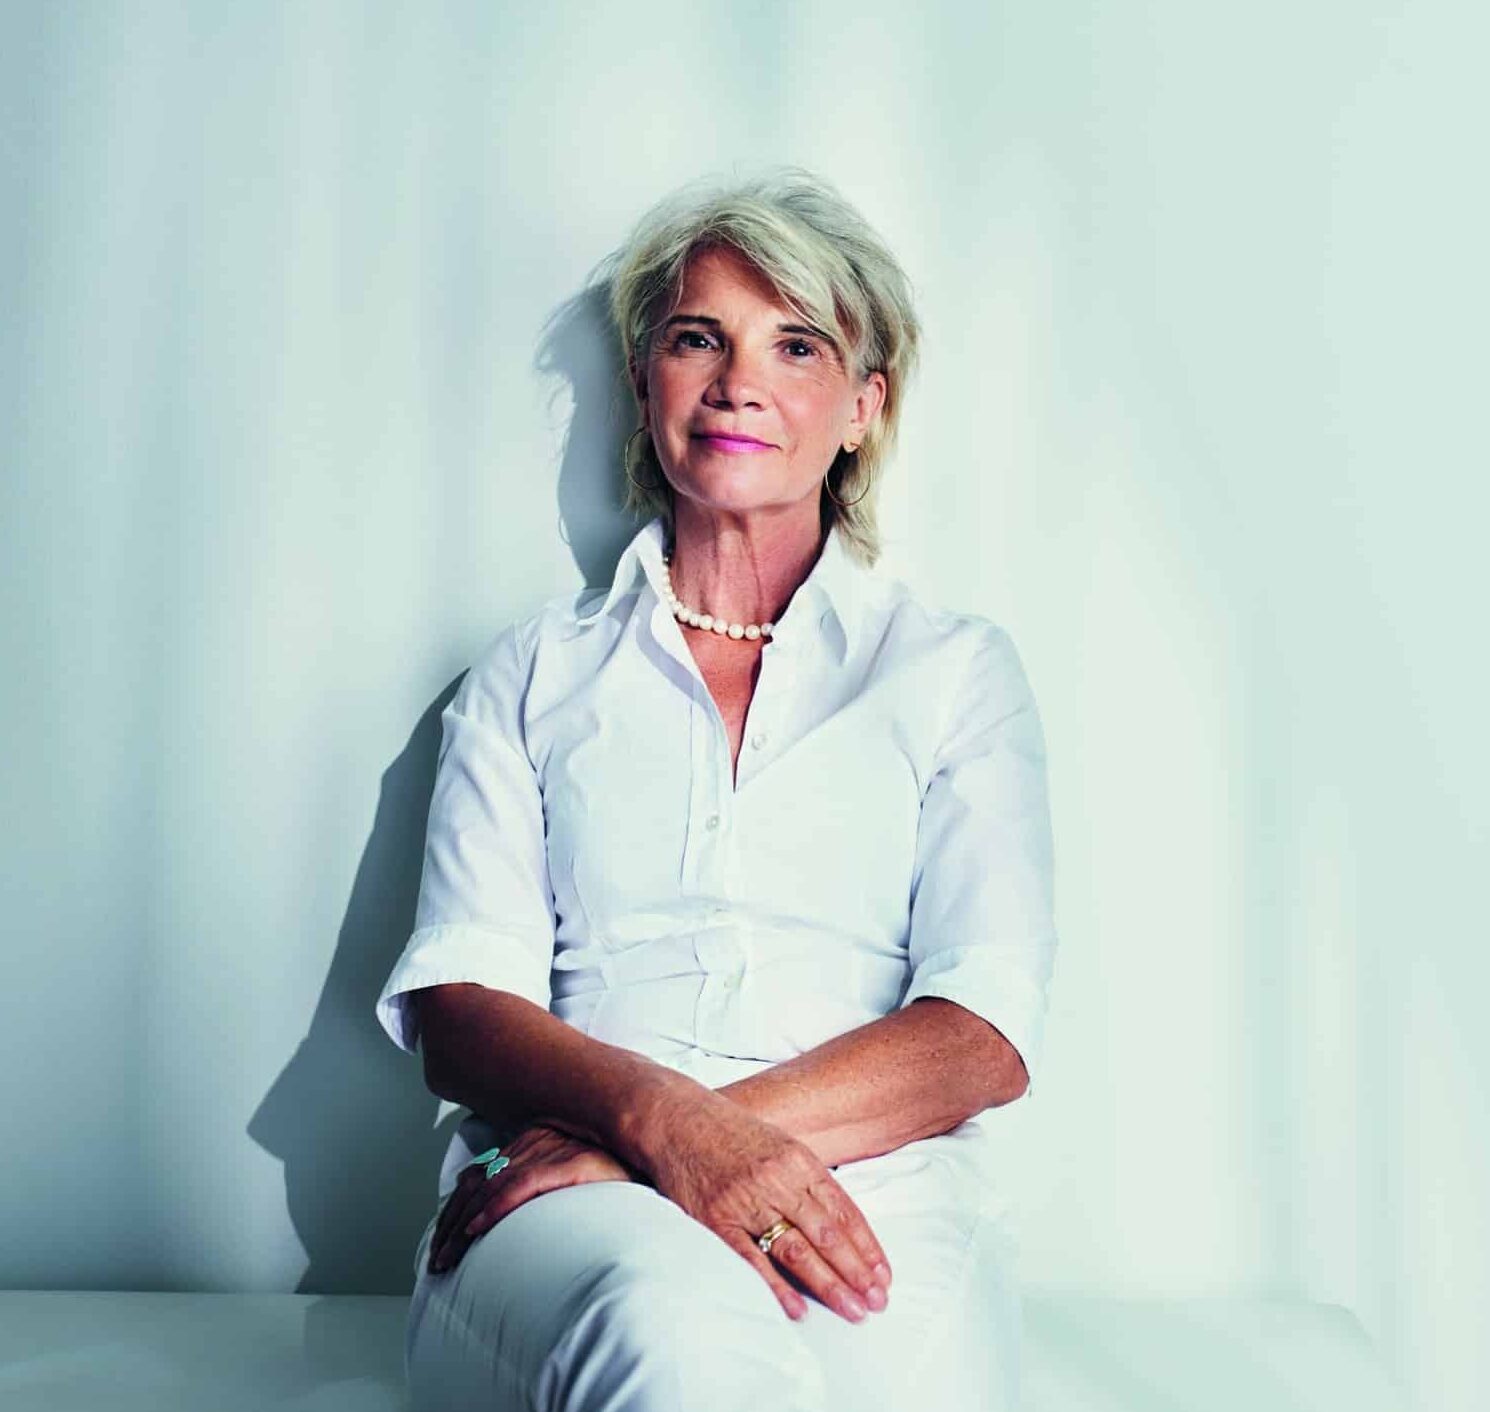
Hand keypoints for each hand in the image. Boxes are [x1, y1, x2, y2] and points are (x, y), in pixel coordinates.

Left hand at [427, 1121, 642, 1275]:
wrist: (655, 1166)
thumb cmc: (615, 1180)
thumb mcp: (567, 1177)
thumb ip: (535, 1182)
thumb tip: (494, 1206)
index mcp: (533, 1140)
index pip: (479, 1175)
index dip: (454, 1211)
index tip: (442, 1243)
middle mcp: (538, 1140)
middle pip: (478, 1183)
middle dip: (451, 1225)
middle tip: (438, 1261)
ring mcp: (554, 1150)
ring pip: (492, 1187)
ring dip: (463, 1225)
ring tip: (448, 1257)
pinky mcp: (571, 1163)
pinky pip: (522, 1186)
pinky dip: (495, 1208)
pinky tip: (478, 1229)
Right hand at [635, 1083, 892, 1324]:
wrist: (675, 1118)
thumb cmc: (728, 1131)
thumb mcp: (777, 1142)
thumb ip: (805, 1178)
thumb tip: (839, 1222)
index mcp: (798, 1159)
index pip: (843, 1210)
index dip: (867, 1246)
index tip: (884, 1275)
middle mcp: (777, 1180)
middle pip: (827, 1234)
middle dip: (856, 1271)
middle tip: (877, 1302)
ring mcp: (746, 1201)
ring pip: (797, 1249)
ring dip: (829, 1284)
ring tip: (853, 1311)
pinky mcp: (715, 1219)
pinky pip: (751, 1259)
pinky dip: (776, 1286)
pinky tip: (798, 1309)